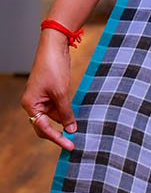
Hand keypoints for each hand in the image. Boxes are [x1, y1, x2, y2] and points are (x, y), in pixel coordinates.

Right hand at [20, 30, 76, 150]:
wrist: (55, 46)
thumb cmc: (53, 67)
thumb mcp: (61, 93)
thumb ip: (66, 112)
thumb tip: (71, 129)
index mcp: (31, 104)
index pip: (43, 128)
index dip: (57, 138)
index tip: (70, 146)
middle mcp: (34, 103)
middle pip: (45, 126)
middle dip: (58, 134)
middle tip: (73, 143)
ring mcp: (42, 98)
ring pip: (53, 117)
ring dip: (64, 123)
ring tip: (78, 130)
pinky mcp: (51, 93)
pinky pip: (58, 108)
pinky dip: (66, 113)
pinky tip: (76, 118)